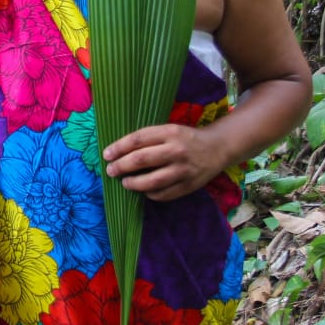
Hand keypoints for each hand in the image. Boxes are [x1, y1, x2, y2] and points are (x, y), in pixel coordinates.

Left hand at [103, 123, 226, 201]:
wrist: (217, 148)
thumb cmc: (186, 138)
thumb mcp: (169, 130)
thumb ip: (148, 139)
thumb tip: (119, 152)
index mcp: (169, 132)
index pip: (137, 139)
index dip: (118, 147)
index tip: (106, 154)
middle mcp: (176, 150)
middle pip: (141, 159)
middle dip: (121, 166)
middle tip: (111, 170)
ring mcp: (184, 169)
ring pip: (152, 181)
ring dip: (133, 183)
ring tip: (125, 182)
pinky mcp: (189, 185)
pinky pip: (164, 194)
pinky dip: (150, 194)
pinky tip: (144, 190)